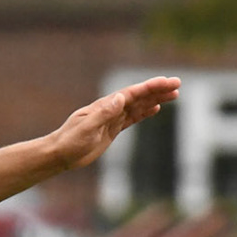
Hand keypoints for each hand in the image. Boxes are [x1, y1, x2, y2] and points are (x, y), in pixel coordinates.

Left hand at [50, 76, 180, 171]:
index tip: (168, 82)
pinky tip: (156, 108)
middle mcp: (110, 109)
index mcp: (105, 105)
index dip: (151, 87)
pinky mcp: (112, 130)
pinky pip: (132, 118)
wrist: (59, 154)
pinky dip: (144, 112)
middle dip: (158, 90)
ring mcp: (112, 119)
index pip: (132, 93)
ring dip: (155, 99)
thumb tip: (121, 97)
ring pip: (138, 106)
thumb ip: (103, 113)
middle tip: (178, 84)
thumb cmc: (69, 141)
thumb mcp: (87, 128)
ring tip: (174, 94)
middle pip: (138, 97)